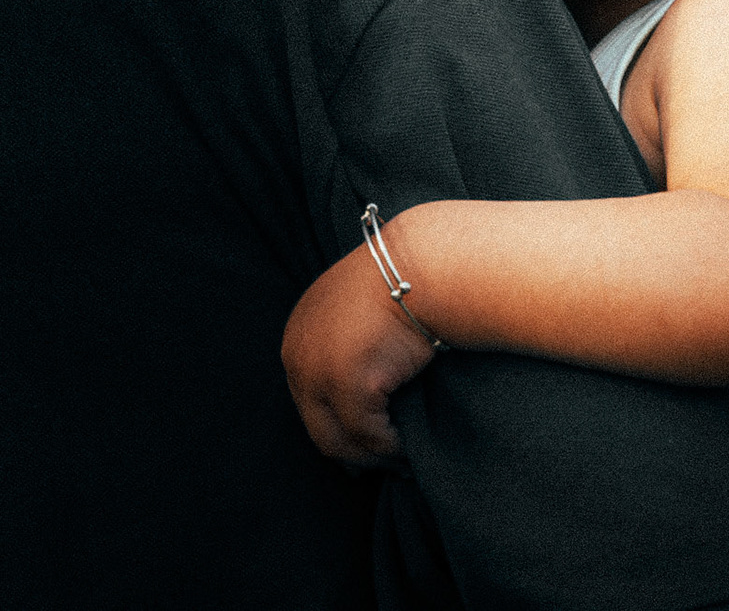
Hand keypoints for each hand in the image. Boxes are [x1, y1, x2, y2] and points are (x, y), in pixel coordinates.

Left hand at [283, 239, 439, 464]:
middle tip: (383, 466)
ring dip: (371, 457)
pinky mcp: (350, 385)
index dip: (336, 424)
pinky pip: (370, 436)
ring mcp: (319, 371)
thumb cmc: (410, 278)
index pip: (308, 395)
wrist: (430, 263)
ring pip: (339, 439)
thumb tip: (370, 381)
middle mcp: (298, 353)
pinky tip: (410, 450)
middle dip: (351, 452)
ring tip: (401, 464)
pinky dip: (390, 449)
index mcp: (299, 330)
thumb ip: (351, 337)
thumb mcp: (362, 305)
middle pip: (317, 425)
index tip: (361, 446)